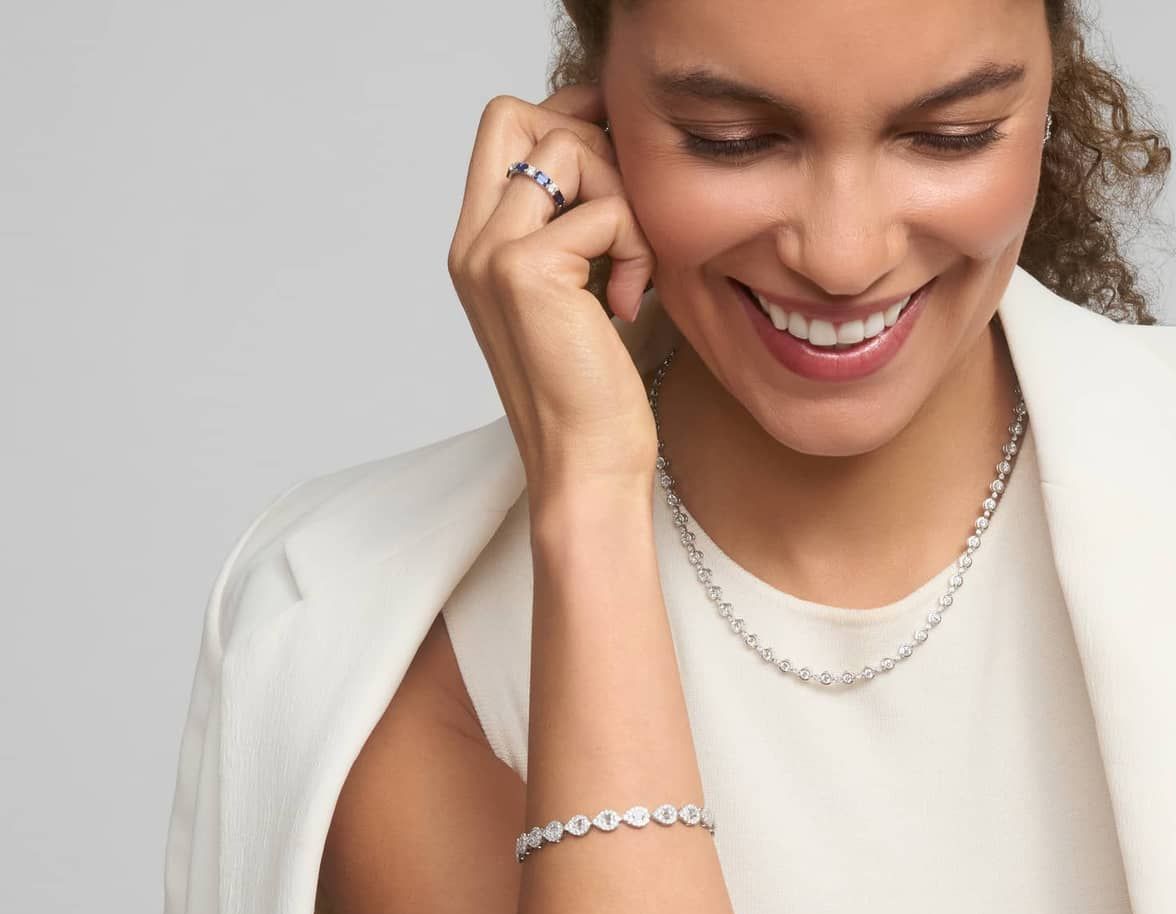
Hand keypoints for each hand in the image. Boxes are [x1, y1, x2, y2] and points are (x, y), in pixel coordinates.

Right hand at [445, 85, 658, 492]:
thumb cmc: (593, 398)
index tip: (618, 169)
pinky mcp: (527, 272)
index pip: (502, 126)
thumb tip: (613, 158)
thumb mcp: (581, 297)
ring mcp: (492, 254)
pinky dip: (637, 250)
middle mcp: (472, 243)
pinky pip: (605, 210)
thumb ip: (578, 231)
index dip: (566, 120)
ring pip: (566, 149)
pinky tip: (629, 308)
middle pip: (517, 114)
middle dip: (591, 146)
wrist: (586, 470)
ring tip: (631, 274)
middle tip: (626, 217)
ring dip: (623, 201)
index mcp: (477, 247)